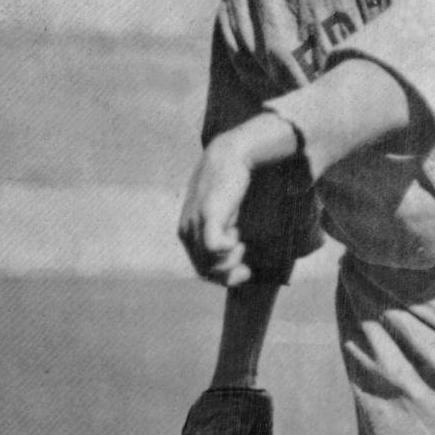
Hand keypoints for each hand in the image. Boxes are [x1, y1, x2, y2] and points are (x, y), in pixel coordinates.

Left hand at [178, 138, 254, 285]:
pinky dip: (228, 247)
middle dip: (229, 274)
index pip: (201, 269)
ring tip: (241, 242)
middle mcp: (187, 231)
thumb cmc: (230, 186)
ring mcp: (195, 224)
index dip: (224, 277)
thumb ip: (222, 234)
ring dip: (231, 259)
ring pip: (209, 263)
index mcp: (188, 233)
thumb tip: (239, 258)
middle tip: (247, 268)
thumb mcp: (223, 216)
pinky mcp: (207, 215)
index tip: (246, 272)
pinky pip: (214, 247)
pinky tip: (236, 235)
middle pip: (205, 271)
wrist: (229, 156)